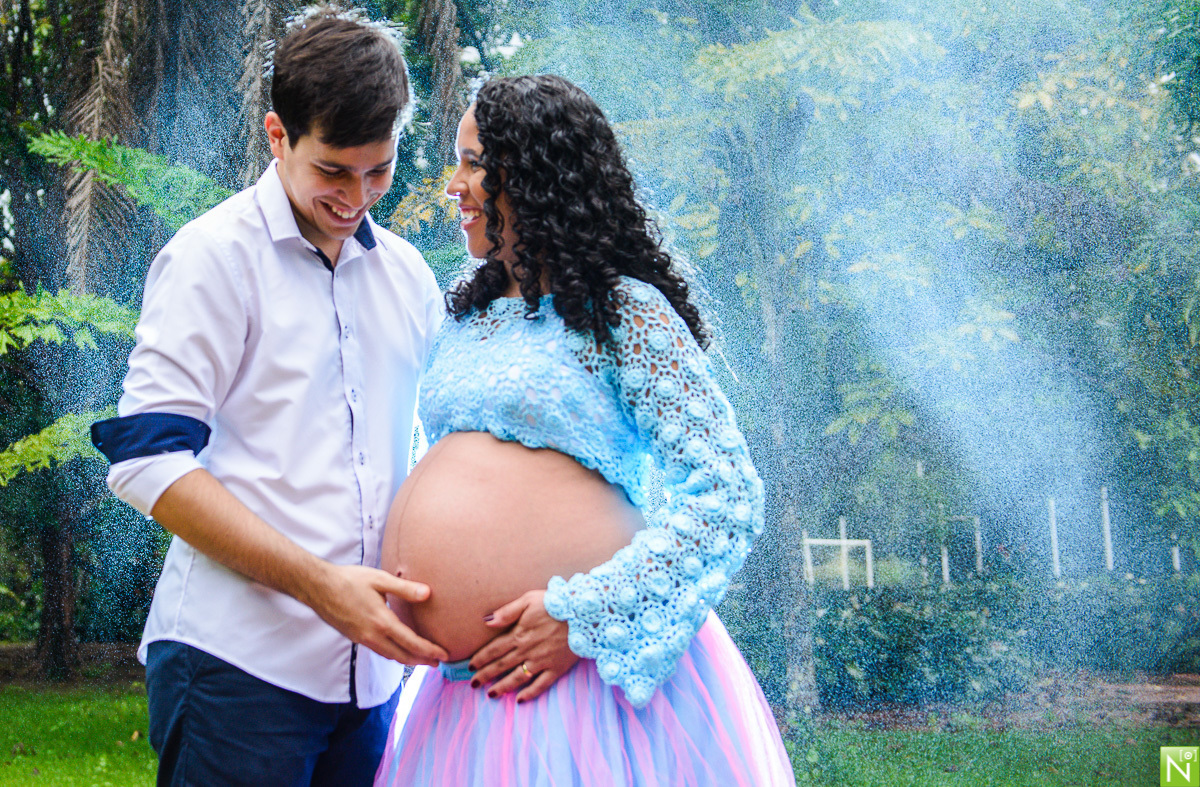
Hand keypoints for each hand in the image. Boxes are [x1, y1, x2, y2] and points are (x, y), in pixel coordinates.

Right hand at [304, 564, 448, 666]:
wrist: (318, 587)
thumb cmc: (349, 580)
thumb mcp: (380, 580)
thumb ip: (405, 588)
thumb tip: (428, 593)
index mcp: (382, 622)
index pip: (412, 643)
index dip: (430, 651)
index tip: (444, 655)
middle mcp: (372, 635)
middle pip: (402, 656)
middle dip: (422, 661)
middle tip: (438, 662)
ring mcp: (361, 639)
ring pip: (389, 656)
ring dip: (407, 659)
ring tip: (422, 658)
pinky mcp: (354, 637)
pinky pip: (378, 651)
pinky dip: (393, 654)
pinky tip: (397, 648)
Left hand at [468, 590, 577, 702]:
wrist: (584, 614)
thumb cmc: (556, 603)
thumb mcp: (528, 599)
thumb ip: (507, 612)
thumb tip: (486, 621)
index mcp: (519, 634)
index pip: (494, 649)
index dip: (480, 659)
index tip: (470, 666)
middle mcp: (527, 651)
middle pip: (502, 665)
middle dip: (485, 675)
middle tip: (473, 684)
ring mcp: (542, 662)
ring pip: (517, 678)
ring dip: (502, 687)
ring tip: (491, 694)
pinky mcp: (556, 668)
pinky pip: (541, 685)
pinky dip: (530, 693)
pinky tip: (520, 700)